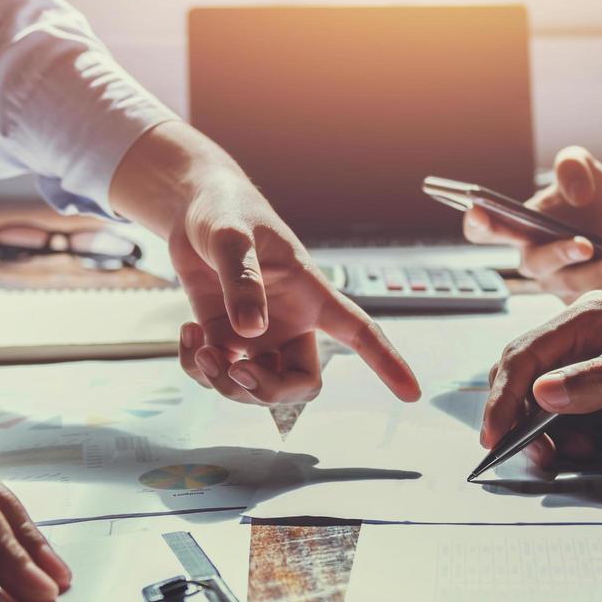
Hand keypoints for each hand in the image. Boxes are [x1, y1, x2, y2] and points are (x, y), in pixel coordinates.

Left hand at [111, 122, 419, 404]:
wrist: (192, 209)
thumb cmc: (226, 211)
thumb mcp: (233, 237)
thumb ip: (243, 281)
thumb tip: (251, 333)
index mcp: (310, 296)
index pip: (360, 333)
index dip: (387, 363)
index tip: (412, 393)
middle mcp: (289, 324)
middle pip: (299, 384)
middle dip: (267, 393)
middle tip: (235, 371)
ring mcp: (256, 336)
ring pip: (254, 389)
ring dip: (224, 383)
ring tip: (200, 348)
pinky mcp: (224, 339)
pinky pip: (217, 376)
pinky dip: (198, 368)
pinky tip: (189, 337)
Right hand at [462, 146, 601, 302]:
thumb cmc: (593, 195)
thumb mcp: (583, 165)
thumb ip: (572, 165)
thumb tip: (576, 194)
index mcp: (518, 226)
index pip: (484, 230)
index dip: (478, 224)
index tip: (480, 213)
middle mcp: (532, 259)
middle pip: (536, 263)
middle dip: (560, 254)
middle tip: (584, 245)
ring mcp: (556, 283)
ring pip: (573, 284)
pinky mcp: (580, 300)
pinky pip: (596, 298)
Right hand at [481, 292, 601, 467]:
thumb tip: (543, 393)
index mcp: (593, 315)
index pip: (527, 353)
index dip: (505, 396)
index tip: (497, 435)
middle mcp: (585, 333)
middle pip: (522, 373)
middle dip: (516, 417)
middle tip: (529, 455)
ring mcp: (590, 360)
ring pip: (537, 396)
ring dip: (538, 431)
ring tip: (561, 454)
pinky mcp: (600, 386)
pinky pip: (561, 411)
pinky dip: (560, 435)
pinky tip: (581, 448)